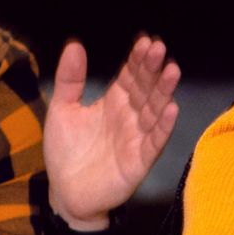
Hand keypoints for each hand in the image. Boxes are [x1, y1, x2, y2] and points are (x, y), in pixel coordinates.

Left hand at [42, 34, 180, 231]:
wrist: (66, 193)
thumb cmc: (66, 152)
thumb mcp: (62, 109)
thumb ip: (70, 79)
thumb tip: (76, 45)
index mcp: (113, 102)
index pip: (130, 76)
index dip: (138, 60)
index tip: (145, 41)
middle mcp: (130, 117)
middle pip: (146, 89)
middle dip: (153, 69)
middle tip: (159, 48)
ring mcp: (137, 138)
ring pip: (155, 111)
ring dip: (164, 91)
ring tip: (172, 70)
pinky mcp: (139, 161)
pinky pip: (155, 142)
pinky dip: (164, 126)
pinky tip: (171, 108)